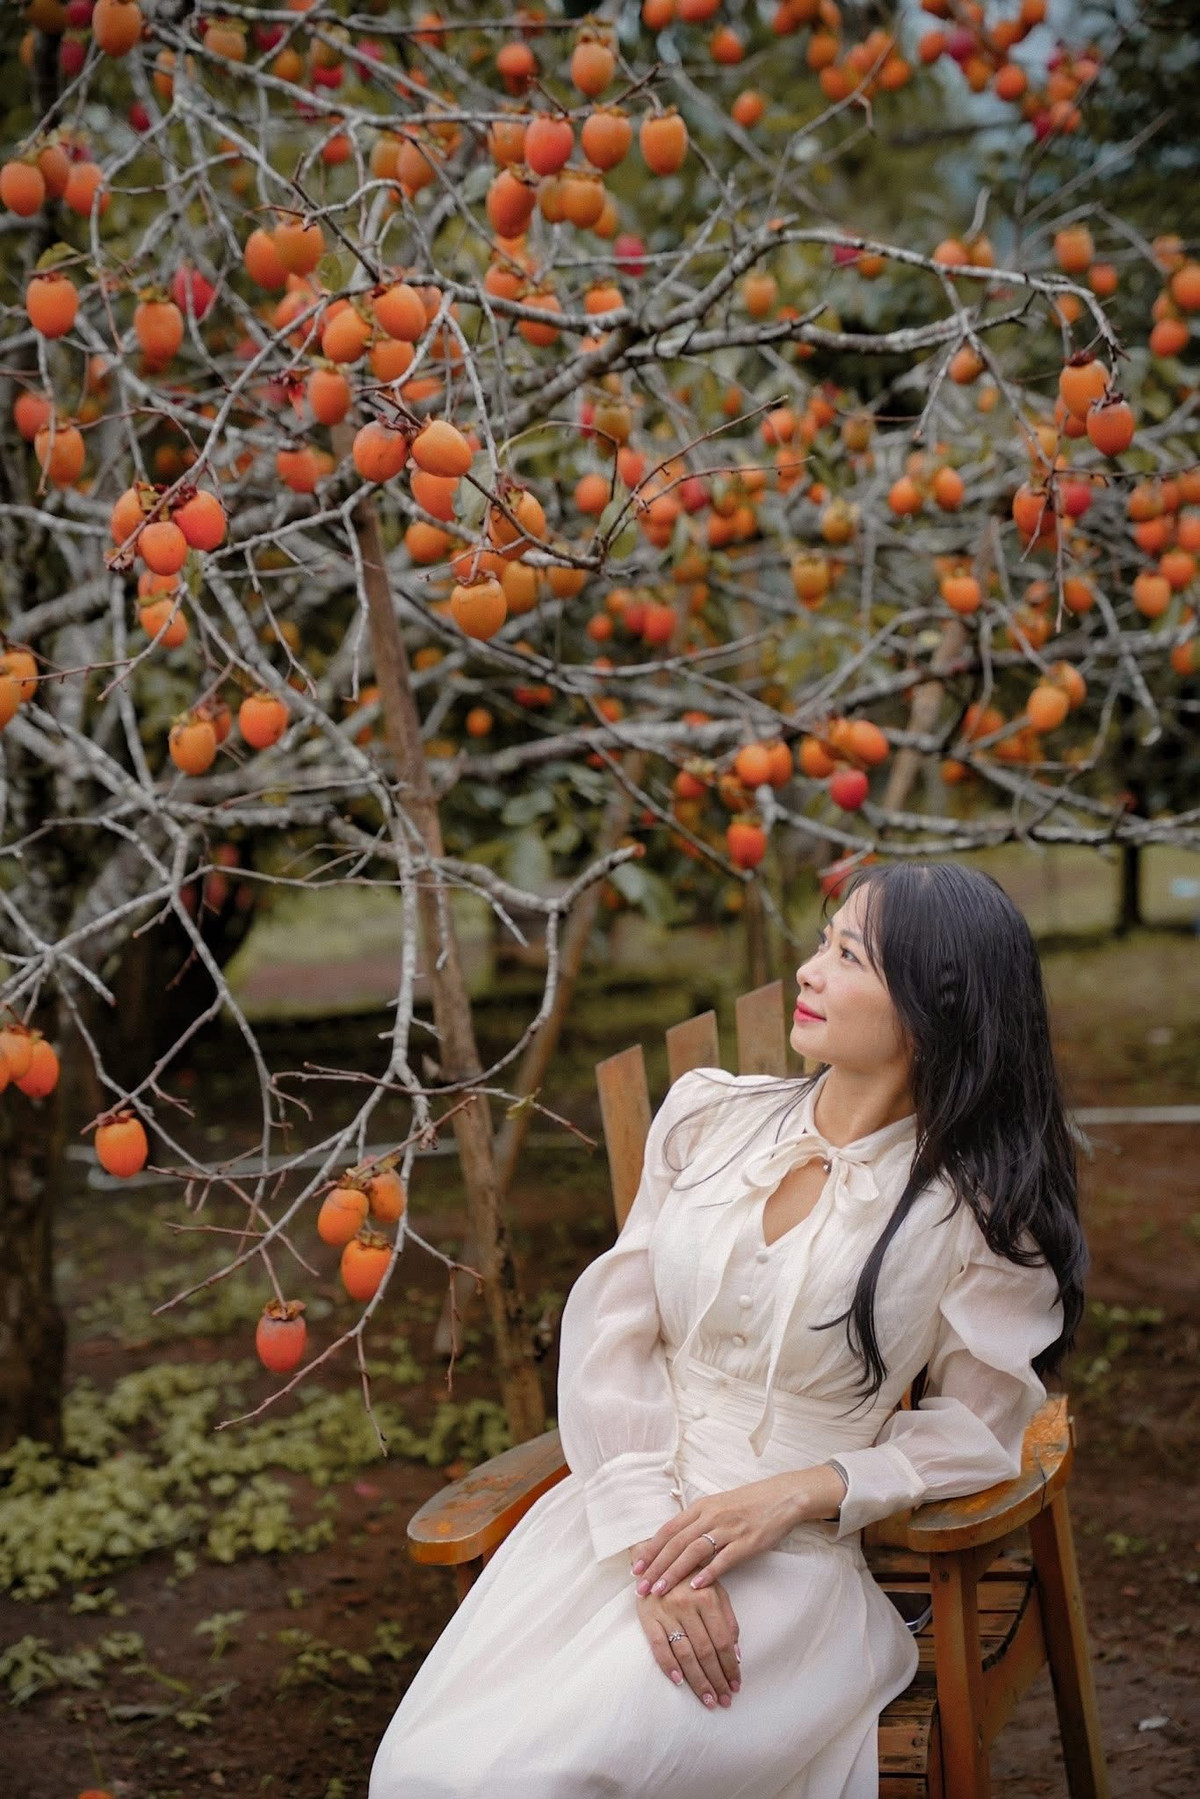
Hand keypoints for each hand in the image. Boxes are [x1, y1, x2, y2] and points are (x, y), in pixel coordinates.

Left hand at [631, 1467, 840, 1598]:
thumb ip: (697, 1521)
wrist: (782, 1497)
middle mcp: (711, 1516)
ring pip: (694, 1552)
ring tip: (660, 1590)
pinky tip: (696, 1586)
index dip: (651, 1549)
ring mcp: (729, 1529)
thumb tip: (673, 1540)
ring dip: (675, 1572)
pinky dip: (709, 1573)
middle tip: (640, 1587)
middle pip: (676, 1543)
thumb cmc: (748, 1503)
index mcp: (702, 1507)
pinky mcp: (747, 1542)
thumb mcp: (718, 1505)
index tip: (635, 1568)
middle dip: (656, 1566)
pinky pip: (724, 1559)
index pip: (669, 1530)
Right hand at [634, 1579, 740, 1709]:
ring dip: (698, 1681)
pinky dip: (669, 1666)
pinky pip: (658, 1646)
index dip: (730, 1666)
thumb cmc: (692, 1577)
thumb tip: (737, 1654)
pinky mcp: (647, 1617)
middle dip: (717, 1679)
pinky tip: (679, 1682)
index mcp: (706, 1597)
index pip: (722, 1640)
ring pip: (685, 1654)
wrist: (657, 1557)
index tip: (737, 1685)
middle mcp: (686, 1605)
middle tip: (725, 1700)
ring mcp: (666, 1612)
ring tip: (709, 1700)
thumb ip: (728, 1619)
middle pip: (705, 1651)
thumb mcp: (716, 1590)